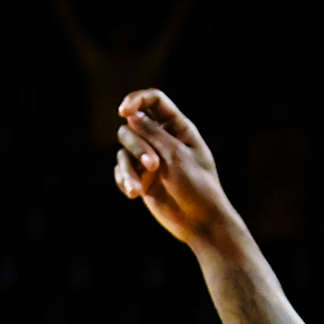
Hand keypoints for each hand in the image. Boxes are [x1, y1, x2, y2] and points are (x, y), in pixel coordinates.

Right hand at [113, 90, 240, 251]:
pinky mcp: (141, 178)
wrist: (201, 223)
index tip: (123, 111)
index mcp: (178, 127)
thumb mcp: (177, 156)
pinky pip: (122, 171)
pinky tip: (133, 194)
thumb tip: (130, 115)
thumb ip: (152, 133)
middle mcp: (162, 139)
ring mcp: (150, 159)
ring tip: (137, 189)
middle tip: (153, 165)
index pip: (154, 100)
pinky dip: (125, 180)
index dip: (136, 100)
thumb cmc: (197, 187)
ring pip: (124, 150)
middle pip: (133, 126)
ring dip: (128, 168)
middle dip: (138, 145)